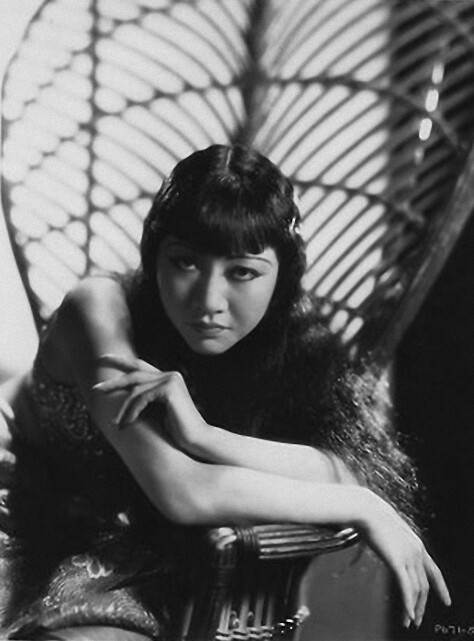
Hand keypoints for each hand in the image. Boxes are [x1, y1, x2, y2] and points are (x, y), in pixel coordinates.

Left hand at [93, 354, 207, 452]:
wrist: (197, 439)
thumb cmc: (178, 430)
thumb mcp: (158, 411)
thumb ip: (145, 400)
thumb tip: (121, 399)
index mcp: (167, 378)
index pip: (140, 365)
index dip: (121, 361)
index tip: (103, 358)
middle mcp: (170, 375)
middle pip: (134, 374)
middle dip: (113, 382)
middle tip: (96, 388)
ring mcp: (170, 380)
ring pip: (136, 391)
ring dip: (123, 410)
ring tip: (115, 424)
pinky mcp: (169, 389)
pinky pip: (142, 398)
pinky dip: (131, 412)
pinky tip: (125, 425)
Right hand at [360, 489, 450, 628]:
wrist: (367, 511)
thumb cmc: (374, 518)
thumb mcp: (391, 533)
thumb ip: (395, 544)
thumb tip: (390, 550)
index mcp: (417, 545)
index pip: (434, 571)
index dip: (442, 588)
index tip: (447, 601)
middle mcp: (417, 552)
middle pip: (424, 585)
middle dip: (422, 605)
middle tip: (417, 620)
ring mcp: (409, 556)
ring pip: (416, 589)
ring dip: (414, 608)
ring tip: (409, 622)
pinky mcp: (397, 561)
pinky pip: (406, 588)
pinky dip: (408, 604)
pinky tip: (408, 615)